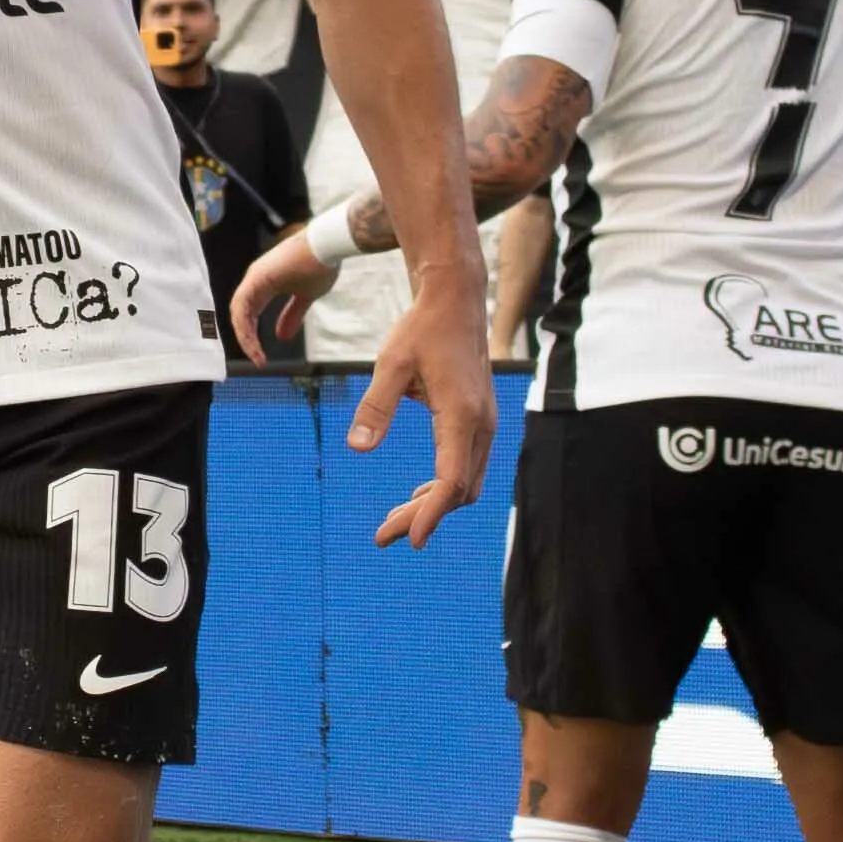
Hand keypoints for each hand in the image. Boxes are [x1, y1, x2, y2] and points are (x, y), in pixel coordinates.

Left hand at [226, 223, 334, 364]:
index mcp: (265, 286)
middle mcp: (255, 281)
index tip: (261, 355)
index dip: (252, 336)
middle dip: (247, 340)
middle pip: (241, 315)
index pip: (250, 314)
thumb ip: (291, 316)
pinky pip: (241, 305)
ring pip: (238, 312)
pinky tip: (251, 341)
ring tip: (255, 355)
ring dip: (245, 336)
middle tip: (257, 360)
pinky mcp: (256, 277)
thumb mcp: (305, 298)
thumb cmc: (320, 265)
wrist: (328, 246)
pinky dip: (244, 326)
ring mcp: (254, 278)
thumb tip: (282, 338)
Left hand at [351, 264, 496, 548]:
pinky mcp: (479, 421)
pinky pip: (466, 467)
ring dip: (432, 505)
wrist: (456, 300)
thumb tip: (358, 449)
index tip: (411, 541)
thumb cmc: (422, 328)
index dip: (431, 514)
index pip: (451, 480)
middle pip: (459, 490)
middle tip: (382, 537)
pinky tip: (416, 495)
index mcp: (461, 414)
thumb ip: (375, 407)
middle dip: (423, 517)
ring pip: (466, 483)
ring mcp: (484, 424)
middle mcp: (481, 424)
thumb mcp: (391, 364)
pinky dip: (442, 487)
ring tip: (393, 522)